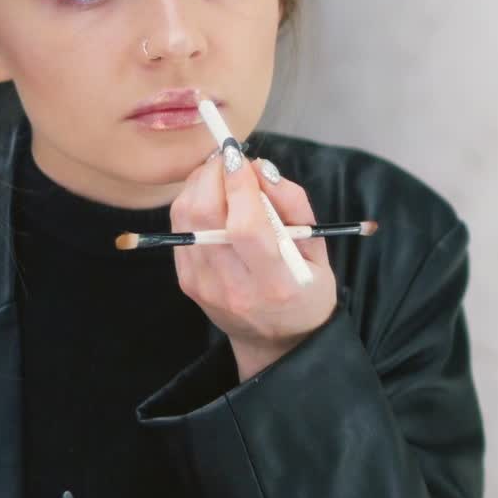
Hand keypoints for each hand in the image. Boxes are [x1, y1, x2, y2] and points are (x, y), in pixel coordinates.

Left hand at [170, 151, 337, 379]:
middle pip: (204, 216)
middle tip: (229, 159)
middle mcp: (234, 287)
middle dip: (213, 175)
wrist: (277, 343)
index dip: (239, 184)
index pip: (245, 226)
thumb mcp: (318, 250)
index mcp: (275, 282)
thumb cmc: (306, 289)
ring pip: (185, 219)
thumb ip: (294, 204)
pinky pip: (178, 229)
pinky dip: (191, 202)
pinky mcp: (186, 282)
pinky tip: (210, 198)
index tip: (240, 155)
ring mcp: (204, 286)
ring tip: (220, 174)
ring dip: (199, 184)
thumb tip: (259, 167)